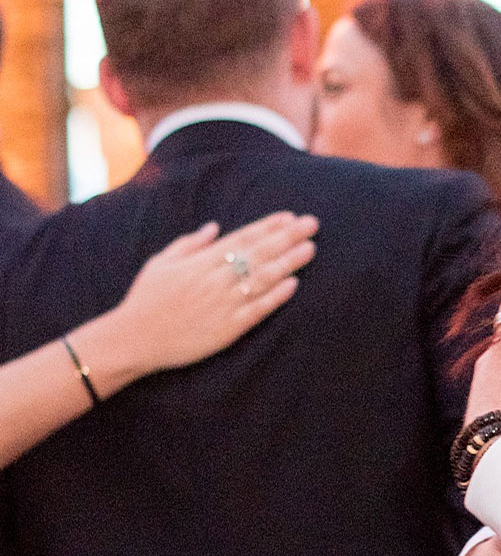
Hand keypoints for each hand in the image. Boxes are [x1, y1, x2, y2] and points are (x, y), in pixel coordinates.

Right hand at [76, 213, 318, 392]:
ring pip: (262, 279)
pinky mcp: (227, 329)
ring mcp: (222, 304)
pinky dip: (275, 297)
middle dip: (287, 237)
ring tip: (310, 249)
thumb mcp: (161, 262)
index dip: (268, 227)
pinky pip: (256, 310)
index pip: (243, 238)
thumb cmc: (146, 299)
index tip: (291, 217)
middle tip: (312, 224)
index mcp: (201, 261)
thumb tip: (214, 227)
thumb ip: (190, 243)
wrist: (134, 338)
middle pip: (258, 253)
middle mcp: (215, 279)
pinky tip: (294, 285)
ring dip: (288, 263)